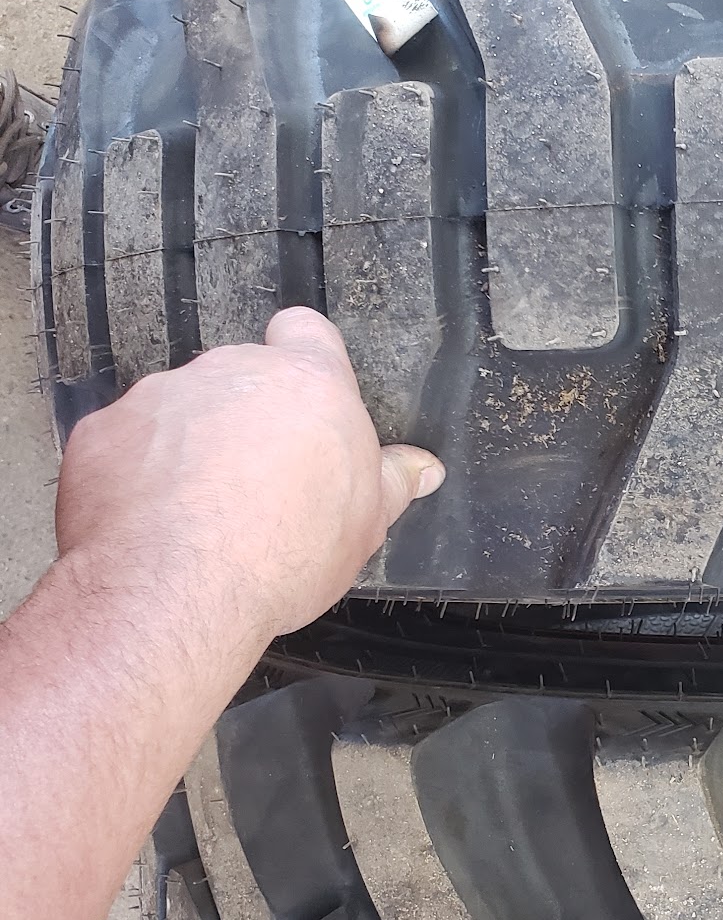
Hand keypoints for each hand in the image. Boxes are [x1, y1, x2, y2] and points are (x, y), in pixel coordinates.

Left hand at [54, 308, 441, 650]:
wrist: (176, 588)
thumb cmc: (283, 552)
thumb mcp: (365, 524)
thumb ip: (392, 483)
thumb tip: (423, 469)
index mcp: (306, 384)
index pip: (307, 331)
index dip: (305, 358)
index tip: (304, 400)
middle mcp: (231, 371)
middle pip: (241, 378)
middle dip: (245, 420)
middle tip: (256, 485)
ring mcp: (160, 396)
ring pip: (180, 410)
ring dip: (187, 446)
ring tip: (197, 513)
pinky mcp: (103, 431)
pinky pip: (124, 443)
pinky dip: (134, 474)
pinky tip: (148, 523)